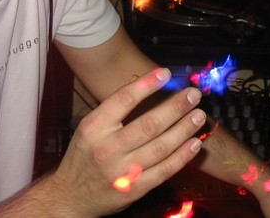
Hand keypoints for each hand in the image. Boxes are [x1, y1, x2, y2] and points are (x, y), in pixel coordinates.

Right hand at [48, 68, 205, 216]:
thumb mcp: (90, 128)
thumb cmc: (84, 156)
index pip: (124, 100)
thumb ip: (114, 111)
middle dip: (176, 107)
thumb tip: (144, 84)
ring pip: (161, 147)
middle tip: (193, 94)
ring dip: (184, 129)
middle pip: (149, 124)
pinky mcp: (135, 190)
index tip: (166, 73)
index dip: (147, 85)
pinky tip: (194, 143)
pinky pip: (164, 171)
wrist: (70, 196)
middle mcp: (108, 148)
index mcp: (94, 127)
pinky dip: (182, 156)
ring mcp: (123, 171)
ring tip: (198, 115)